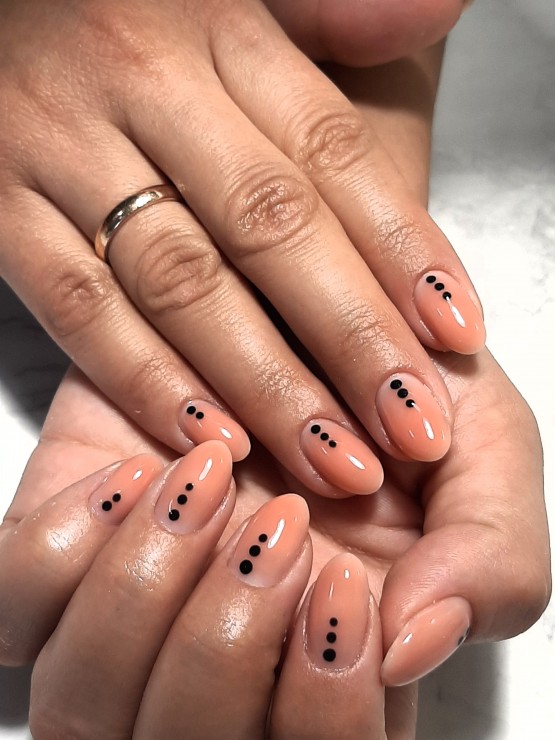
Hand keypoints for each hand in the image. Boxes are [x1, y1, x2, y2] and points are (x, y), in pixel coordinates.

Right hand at [0, 0, 485, 500]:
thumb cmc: (128, 15)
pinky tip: (212, 438)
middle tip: (410, 423)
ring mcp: (59, 147)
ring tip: (334, 457)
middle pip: (269, 228)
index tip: (454, 332)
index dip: (402, 248)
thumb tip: (433, 10)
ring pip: (183, 283)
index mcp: (217, 26)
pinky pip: (77, 308)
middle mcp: (142, 82)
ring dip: (266, 383)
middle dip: (350, 338)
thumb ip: (327, 15)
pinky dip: (147, 381)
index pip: (332, 151)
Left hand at [1, 336, 549, 733]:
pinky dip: (65, 551)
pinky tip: (136, 477)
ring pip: (84, 699)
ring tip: (211, 478)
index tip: (342, 583)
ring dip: (146, 594)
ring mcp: (134, 606)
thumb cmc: (389, 386)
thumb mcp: (484, 454)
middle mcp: (227, 655)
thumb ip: (490, 557)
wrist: (296, 313)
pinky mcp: (65, 543)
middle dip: (227, 645)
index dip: (322, 709)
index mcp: (337, 665)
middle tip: (279, 523)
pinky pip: (17, 607)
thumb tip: (412, 642)